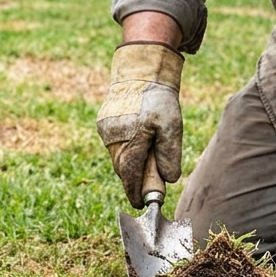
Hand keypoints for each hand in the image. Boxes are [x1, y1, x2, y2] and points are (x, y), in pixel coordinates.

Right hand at [95, 42, 183, 206]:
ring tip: (147, 151)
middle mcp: (114, 137)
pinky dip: (126, 150)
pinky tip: (138, 139)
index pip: (131, 175)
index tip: (140, 205)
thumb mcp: (172, 127)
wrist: (141, 71)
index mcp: (132, 139)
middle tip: (150, 183)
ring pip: (118, 158)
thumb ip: (170, 155)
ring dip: (131, 163)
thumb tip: (168, 180)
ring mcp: (106, 131)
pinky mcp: (103, 124)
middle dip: (135, 179)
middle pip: (123, 169)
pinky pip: (115, 146)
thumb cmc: (159, 100)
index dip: (135, 192)